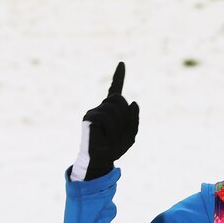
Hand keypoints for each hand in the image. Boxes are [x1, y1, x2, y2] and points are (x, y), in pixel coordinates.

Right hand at [70, 62, 139, 180]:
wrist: (102, 159)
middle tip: (120, 131)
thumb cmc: (116, 147)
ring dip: (119, 126)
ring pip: (115, 109)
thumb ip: (134, 118)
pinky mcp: (89, 117)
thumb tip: (133, 101)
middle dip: (125, 115)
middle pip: (120, 99)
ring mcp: (95, 111)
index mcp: (113, 110)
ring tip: (112, 136)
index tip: (122, 63)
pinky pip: (106, 118)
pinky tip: (105, 136)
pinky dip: (111, 130)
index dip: (118, 76)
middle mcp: (103, 107)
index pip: (116, 90)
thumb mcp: (131, 134)